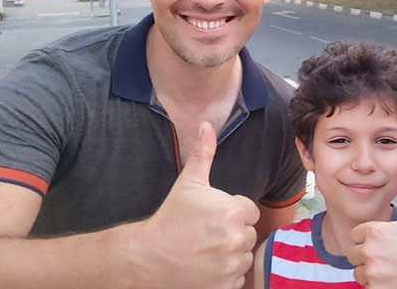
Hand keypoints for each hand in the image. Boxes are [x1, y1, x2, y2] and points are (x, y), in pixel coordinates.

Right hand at [130, 121, 259, 288]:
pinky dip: (225, 276)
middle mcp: (237, 238)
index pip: (250, 211)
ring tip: (206, 250)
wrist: (147, 257)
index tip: (213, 217)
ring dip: (231, 255)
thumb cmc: (170, 218)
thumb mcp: (188, 183)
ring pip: (244, 257)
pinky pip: (237, 279)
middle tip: (207, 234)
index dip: (233, 213)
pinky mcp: (225, 286)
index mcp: (234, 211)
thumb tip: (207, 124)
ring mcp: (231, 265)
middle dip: (232, 234)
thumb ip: (203, 153)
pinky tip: (206, 268)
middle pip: (248, 234)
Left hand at [348, 172, 396, 288]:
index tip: (386, 245)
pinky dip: (375, 288)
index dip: (369, 241)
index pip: (355, 237)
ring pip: (358, 274)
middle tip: (390, 260)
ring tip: (392, 272)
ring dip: (371, 275)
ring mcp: (372, 272)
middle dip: (368, 259)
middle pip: (354, 256)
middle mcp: (370, 250)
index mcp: (375, 231)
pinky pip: (364, 288)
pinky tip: (392, 283)